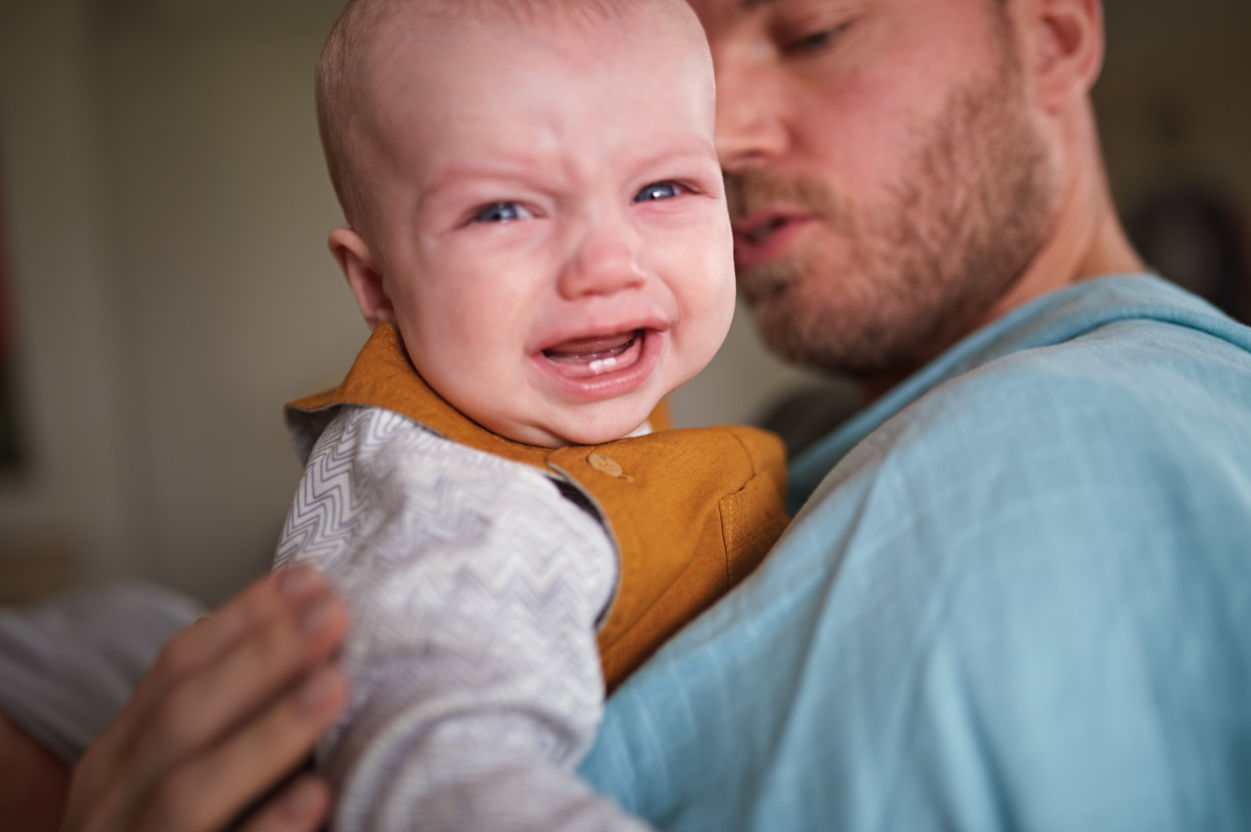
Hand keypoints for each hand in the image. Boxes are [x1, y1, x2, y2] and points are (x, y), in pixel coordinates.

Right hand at [60, 566, 349, 831]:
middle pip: (180, 718)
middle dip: (259, 659)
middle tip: (333, 614)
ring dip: (265, 734)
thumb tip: (301, 621)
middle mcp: (112, 804)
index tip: (309, 579)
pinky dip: (266, 831)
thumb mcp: (174, 771)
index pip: (173, 670)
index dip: (242, 620)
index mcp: (118, 758)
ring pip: (189, 792)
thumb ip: (224, 714)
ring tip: (333, 687)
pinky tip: (317, 797)